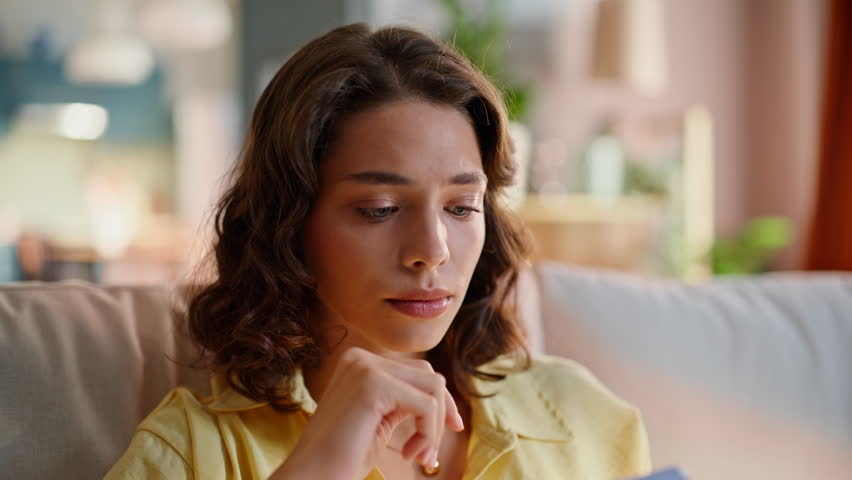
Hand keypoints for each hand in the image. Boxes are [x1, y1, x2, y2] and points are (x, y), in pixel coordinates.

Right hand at [271, 347, 464, 479]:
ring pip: (433, 388)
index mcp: (360, 363)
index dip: (441, 402)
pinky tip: (410, 455)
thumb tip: (442, 398)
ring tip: (419, 457)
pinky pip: (426, 405)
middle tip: (429, 455)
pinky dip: (428, 433)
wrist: (312, 478)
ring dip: (434, 428)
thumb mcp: (380, 419)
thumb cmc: (344, 457)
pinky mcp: (373, 385)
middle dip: (441, 414)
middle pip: (429, 376)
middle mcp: (361, 358)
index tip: (452, 428)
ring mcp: (366, 368)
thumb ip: (403, 400)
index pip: (418, 372)